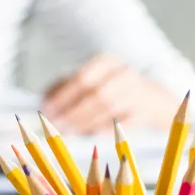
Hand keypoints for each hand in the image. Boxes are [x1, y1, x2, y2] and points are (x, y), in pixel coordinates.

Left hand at [42, 55, 181, 133]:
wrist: (150, 98)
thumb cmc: (108, 87)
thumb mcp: (86, 79)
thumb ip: (63, 86)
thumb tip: (44, 99)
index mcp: (105, 62)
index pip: (82, 78)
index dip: (63, 95)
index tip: (46, 108)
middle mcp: (123, 74)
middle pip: (96, 95)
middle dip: (72, 112)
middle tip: (55, 124)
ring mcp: (137, 93)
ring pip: (107, 110)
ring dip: (83, 123)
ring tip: (66, 130)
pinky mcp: (144, 112)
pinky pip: (119, 123)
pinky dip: (100, 129)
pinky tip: (86, 133)